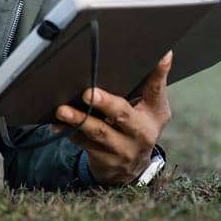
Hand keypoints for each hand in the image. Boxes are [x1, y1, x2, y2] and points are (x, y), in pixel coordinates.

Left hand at [54, 51, 171, 185]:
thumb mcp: (153, 107)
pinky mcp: (104, 159)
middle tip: (89, 93)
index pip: (156, 91)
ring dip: (79, 120)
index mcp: (154, 114)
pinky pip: (82, 144)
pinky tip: (56, 124)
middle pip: (122, 115)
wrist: (133, 168)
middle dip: (105, 104)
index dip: (158, 74)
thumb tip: (163, 52)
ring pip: (98, 132)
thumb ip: (153, 83)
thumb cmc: (140, 125)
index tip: (160, 56)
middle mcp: (141, 133)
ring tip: (62, 110)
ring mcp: (122, 149)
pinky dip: (68, 132)